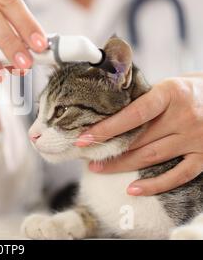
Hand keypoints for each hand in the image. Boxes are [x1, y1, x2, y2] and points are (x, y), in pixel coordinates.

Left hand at [75, 76, 202, 195]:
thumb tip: (105, 114)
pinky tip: (133, 189)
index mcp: (170, 93)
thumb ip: (143, 99)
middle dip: (109, 150)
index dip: (107, 128)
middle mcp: (184, 116)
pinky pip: (178, 175)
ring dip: (122, 166)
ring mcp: (196, 138)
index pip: (133, 114)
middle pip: (139, 139)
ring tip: (100, 169)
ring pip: (152, 157)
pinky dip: (155, 185)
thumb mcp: (167, 86)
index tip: (84, 138)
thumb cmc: (188, 91)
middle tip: (87, 156)